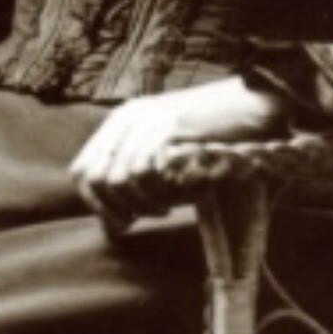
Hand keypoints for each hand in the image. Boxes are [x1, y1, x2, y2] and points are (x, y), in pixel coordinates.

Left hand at [69, 77, 285, 227]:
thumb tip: (111, 227)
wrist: (251, 106)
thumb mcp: (166, 151)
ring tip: (164, 209)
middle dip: (113, 209)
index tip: (122, 222)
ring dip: (140, 204)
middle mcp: (127, 119)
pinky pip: (141, 171)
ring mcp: (145, 121)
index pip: (81, 170)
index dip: (95, 204)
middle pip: (93, 178)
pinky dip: (154, 194)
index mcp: (121, 122)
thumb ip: (137, 179)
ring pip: (116, 178)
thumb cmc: (212, 137)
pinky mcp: (167, 128)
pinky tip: (174, 200)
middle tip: (140, 220)